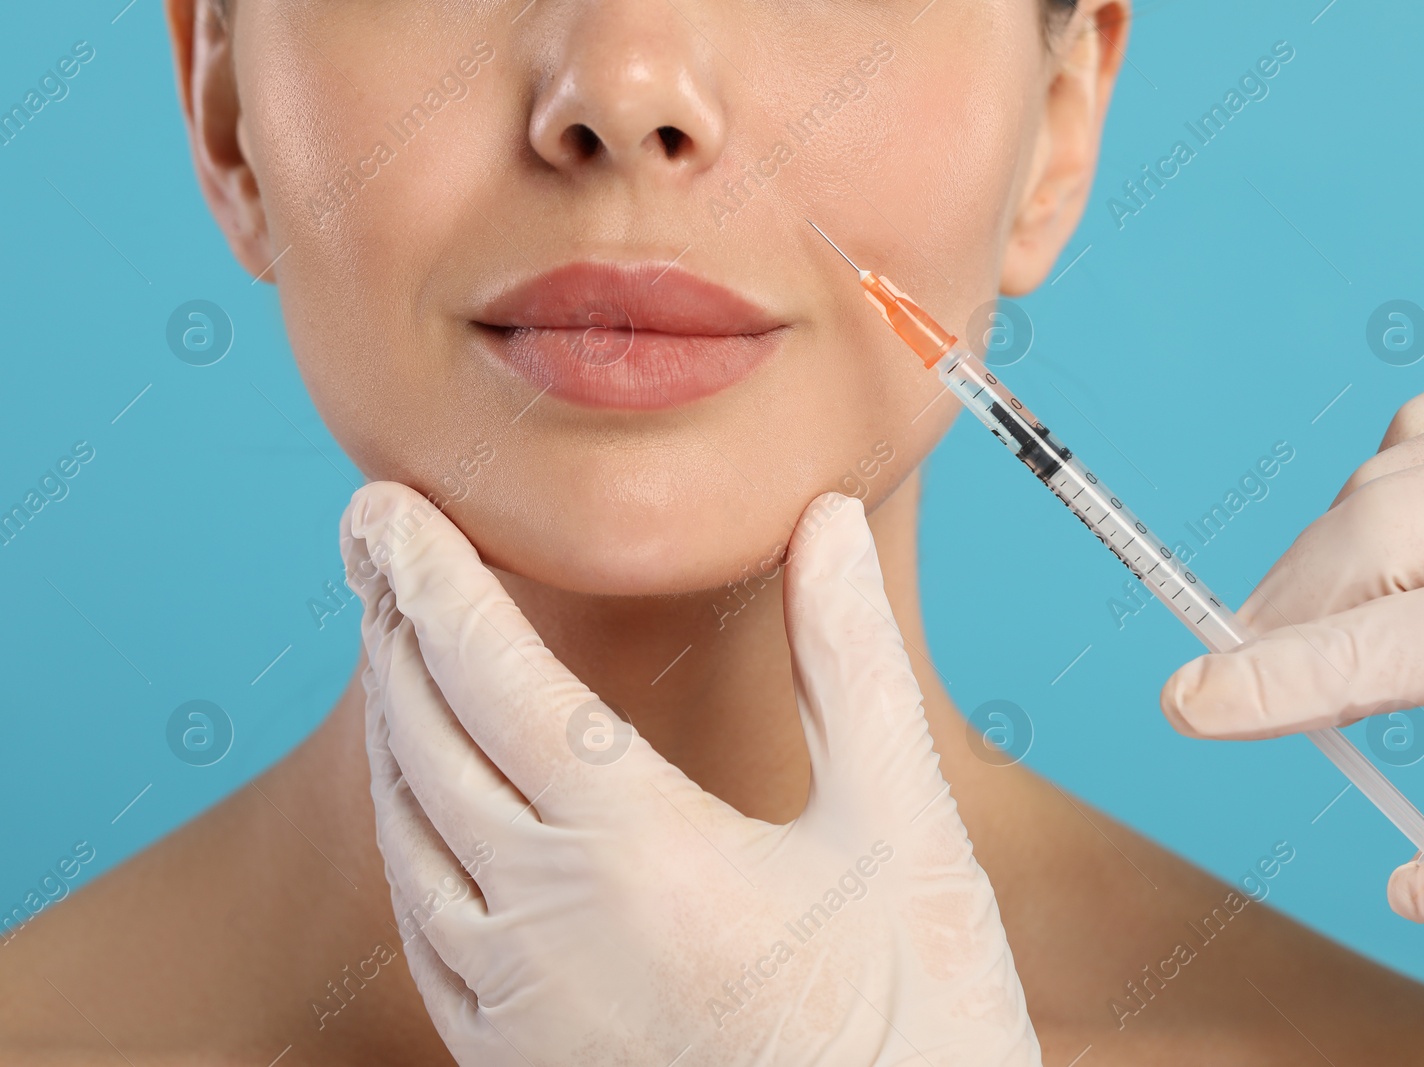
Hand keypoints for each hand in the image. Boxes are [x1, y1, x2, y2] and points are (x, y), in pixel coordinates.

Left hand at [340, 482, 1040, 1065]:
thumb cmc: (916, 1022)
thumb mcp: (900, 832)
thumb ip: (849, 666)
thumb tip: (825, 526)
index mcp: (634, 849)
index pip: (491, 677)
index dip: (429, 578)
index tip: (384, 507)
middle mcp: (545, 928)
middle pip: (425, 742)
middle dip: (394, 631)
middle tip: (379, 552)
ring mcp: (516, 1011)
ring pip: (406, 834)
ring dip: (393, 726)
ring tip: (398, 652)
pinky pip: (421, 929)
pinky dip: (409, 834)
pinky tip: (430, 807)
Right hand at [1157, 344, 1423, 921]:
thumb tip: (1422, 886)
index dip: (1291, 678)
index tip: (1193, 702)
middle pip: (1391, 522)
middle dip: (1294, 603)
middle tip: (1242, 674)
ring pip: (1409, 454)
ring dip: (1334, 541)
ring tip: (1311, 617)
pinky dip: (1398, 467)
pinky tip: (1399, 525)